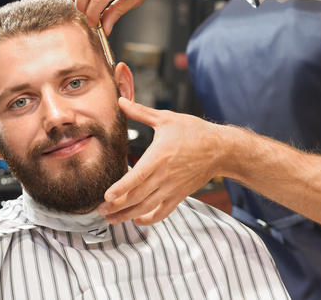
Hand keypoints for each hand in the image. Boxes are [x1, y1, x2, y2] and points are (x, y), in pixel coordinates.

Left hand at [99, 97, 228, 224]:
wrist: (220, 148)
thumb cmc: (194, 131)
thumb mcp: (167, 118)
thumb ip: (141, 112)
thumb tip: (121, 101)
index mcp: (159, 156)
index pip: (137, 177)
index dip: (121, 189)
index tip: (106, 196)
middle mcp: (165, 176)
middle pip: (137, 196)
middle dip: (116, 206)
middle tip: (100, 210)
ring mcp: (173, 187)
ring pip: (147, 207)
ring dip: (127, 215)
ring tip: (111, 219)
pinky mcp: (180, 194)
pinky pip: (163, 212)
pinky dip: (149, 219)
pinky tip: (137, 219)